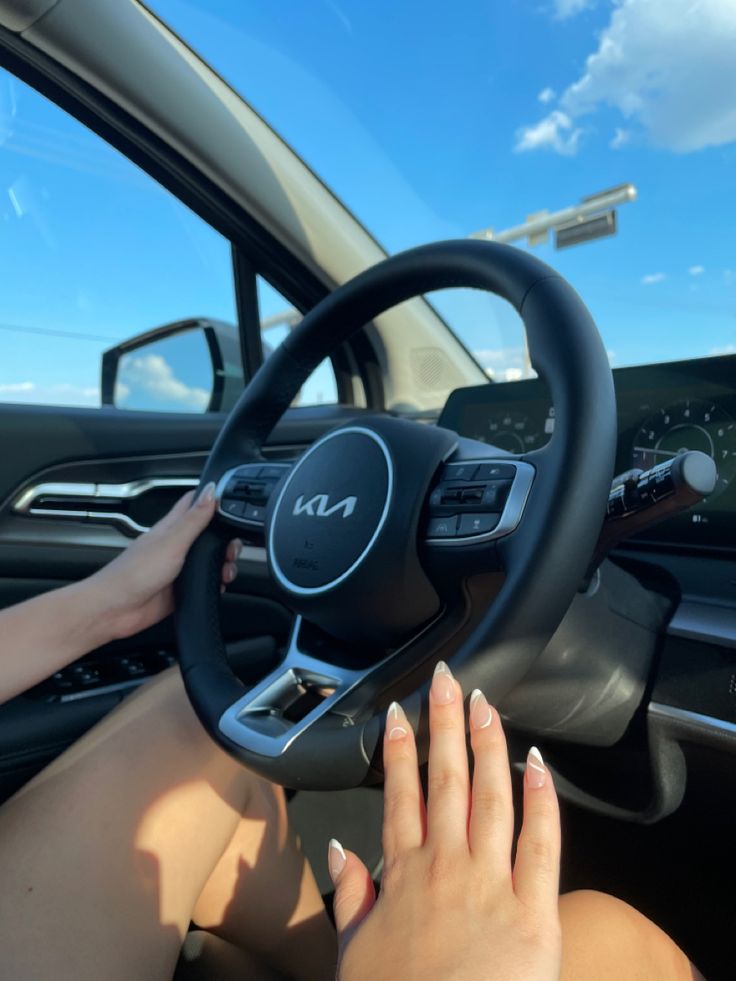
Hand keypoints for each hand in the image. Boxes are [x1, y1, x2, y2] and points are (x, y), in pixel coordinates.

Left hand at [88, 483, 240, 640]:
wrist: (115, 610)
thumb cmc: (134, 574)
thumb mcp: (171, 542)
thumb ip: (194, 519)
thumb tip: (211, 491)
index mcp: (171, 528)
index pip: (194, 503)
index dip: (213, 499)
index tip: (232, 503)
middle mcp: (175, 546)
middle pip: (208, 534)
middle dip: (225, 540)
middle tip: (231, 549)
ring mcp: (178, 568)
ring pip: (209, 559)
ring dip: (223, 563)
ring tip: (226, 570)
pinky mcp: (180, 589)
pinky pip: (204, 582)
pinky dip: (215, 583)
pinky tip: (217, 585)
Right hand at [328, 662, 561, 980]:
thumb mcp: (353, 955)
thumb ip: (349, 894)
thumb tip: (340, 846)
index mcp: (404, 875)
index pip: (399, 794)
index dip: (398, 749)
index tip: (399, 711)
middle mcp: (447, 866)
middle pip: (446, 779)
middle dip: (445, 724)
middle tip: (448, 680)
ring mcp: (492, 882)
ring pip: (491, 795)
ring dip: (488, 743)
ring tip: (486, 703)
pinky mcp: (535, 908)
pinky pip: (541, 841)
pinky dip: (541, 798)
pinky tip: (537, 762)